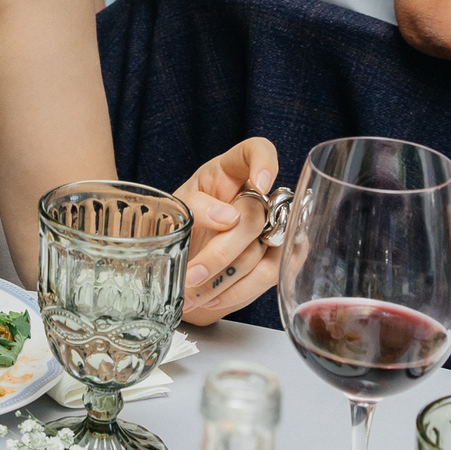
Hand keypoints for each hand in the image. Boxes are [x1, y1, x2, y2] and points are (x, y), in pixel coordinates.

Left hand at [174, 136, 279, 325]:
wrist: (179, 256)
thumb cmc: (177, 222)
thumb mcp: (174, 209)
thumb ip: (196, 205)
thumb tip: (228, 218)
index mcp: (230, 172)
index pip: (258, 150)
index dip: (266, 162)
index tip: (260, 182)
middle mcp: (255, 197)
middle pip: (256, 215)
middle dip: (220, 250)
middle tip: (191, 273)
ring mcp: (270, 228)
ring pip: (259, 251)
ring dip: (222, 278)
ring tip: (191, 294)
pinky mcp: (275, 258)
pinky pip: (265, 276)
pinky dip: (235, 292)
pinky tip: (211, 299)